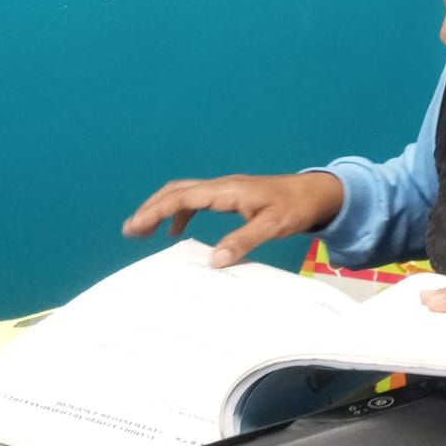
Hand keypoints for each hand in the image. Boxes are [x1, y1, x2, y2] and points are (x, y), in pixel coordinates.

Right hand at [122, 172, 344, 267]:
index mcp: (228, 190)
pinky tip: (178, 231)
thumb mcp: (272, 226)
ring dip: (162, 209)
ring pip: (184, 193)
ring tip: (144, 231)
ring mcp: (226, 189)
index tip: (135, 226)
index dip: (155, 211)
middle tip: (130, 231)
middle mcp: (223, 185)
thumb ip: (243, 241)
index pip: (182, 196)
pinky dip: (181, 212)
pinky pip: (197, 199)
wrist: (316, 193)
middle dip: (151, 208)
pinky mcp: (232, 195)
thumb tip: (214, 259)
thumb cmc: (296, 206)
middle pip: (176, 191)